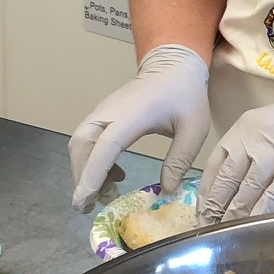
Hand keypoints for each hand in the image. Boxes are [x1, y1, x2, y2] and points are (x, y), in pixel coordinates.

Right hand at [69, 45, 210, 212]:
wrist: (174, 65)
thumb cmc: (185, 96)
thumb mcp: (193, 130)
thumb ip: (179, 161)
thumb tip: (165, 191)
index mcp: (132, 115)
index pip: (105, 147)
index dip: (93, 174)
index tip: (85, 199)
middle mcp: (110, 112)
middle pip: (82, 146)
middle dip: (82, 178)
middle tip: (90, 207)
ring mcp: (103, 111)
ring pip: (80, 143)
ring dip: (84, 170)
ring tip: (104, 196)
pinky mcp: (103, 114)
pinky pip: (87, 139)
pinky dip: (91, 161)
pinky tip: (114, 176)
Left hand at [197, 85, 273, 224]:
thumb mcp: (267, 130)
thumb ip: (249, 151)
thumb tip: (233, 187)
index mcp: (242, 129)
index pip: (215, 165)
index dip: (207, 193)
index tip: (201, 214)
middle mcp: (253, 137)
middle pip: (228, 178)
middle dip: (216, 207)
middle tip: (209, 228)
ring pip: (249, 186)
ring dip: (236, 212)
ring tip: (227, 232)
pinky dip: (263, 208)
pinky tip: (254, 224)